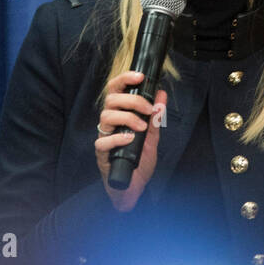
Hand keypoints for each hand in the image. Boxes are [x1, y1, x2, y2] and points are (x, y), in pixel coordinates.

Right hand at [94, 70, 167, 212]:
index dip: (125, 79)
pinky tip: (129, 140)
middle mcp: (109, 124)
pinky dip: (117, 138)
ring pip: (105, 117)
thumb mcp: (152, 137)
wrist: (135, 188)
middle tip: (148, 109)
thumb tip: (161, 95)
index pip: (116, 90)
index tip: (140, 77)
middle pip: (110, 100)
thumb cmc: (140, 161)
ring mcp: (104, 138)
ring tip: (141, 127)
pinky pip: (102, 141)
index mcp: (119, 115)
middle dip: (132, 100)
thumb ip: (156, 117)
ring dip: (127, 118)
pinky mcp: (102, 154)